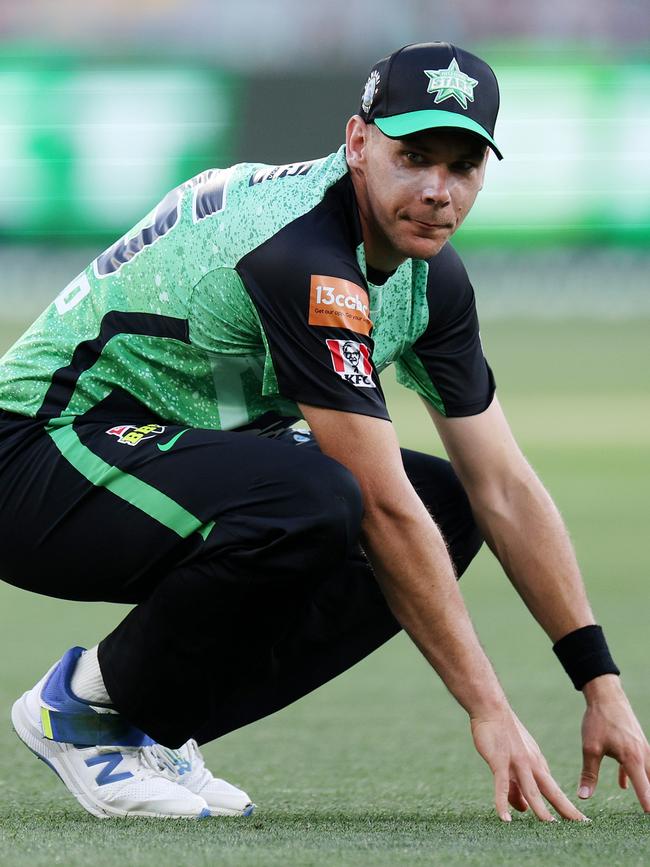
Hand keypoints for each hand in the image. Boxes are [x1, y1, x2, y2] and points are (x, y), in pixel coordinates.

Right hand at [471, 710, 586, 822]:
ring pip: (531, 790)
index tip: (580, 821)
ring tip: (549, 826)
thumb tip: (524, 809)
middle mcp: (532, 764)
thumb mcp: (515, 759)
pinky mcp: (500, 761)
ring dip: (540, 809)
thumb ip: (518, 785)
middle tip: (581, 826)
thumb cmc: (502, 734)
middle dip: (567, 810)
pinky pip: (502, 785)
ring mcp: (517, 763)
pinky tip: (505, 818)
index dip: (567, 807)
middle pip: (552, 791)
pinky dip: (503, 803)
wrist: (491, 708)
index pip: (554, 790)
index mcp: (538, 763)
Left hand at [580, 675, 649, 811]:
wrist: (606, 694)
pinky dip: (634, 775)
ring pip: (647, 772)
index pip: (643, 787)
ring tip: (645, 801)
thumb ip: (589, 773)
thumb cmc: (598, 720)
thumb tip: (583, 796)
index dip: (646, 802)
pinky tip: (623, 785)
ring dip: (646, 786)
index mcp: (632, 758)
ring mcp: (642, 748)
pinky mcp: (637, 743)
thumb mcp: (590, 747)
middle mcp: (642, 754)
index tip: (648, 815)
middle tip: (647, 810)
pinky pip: (639, 764)